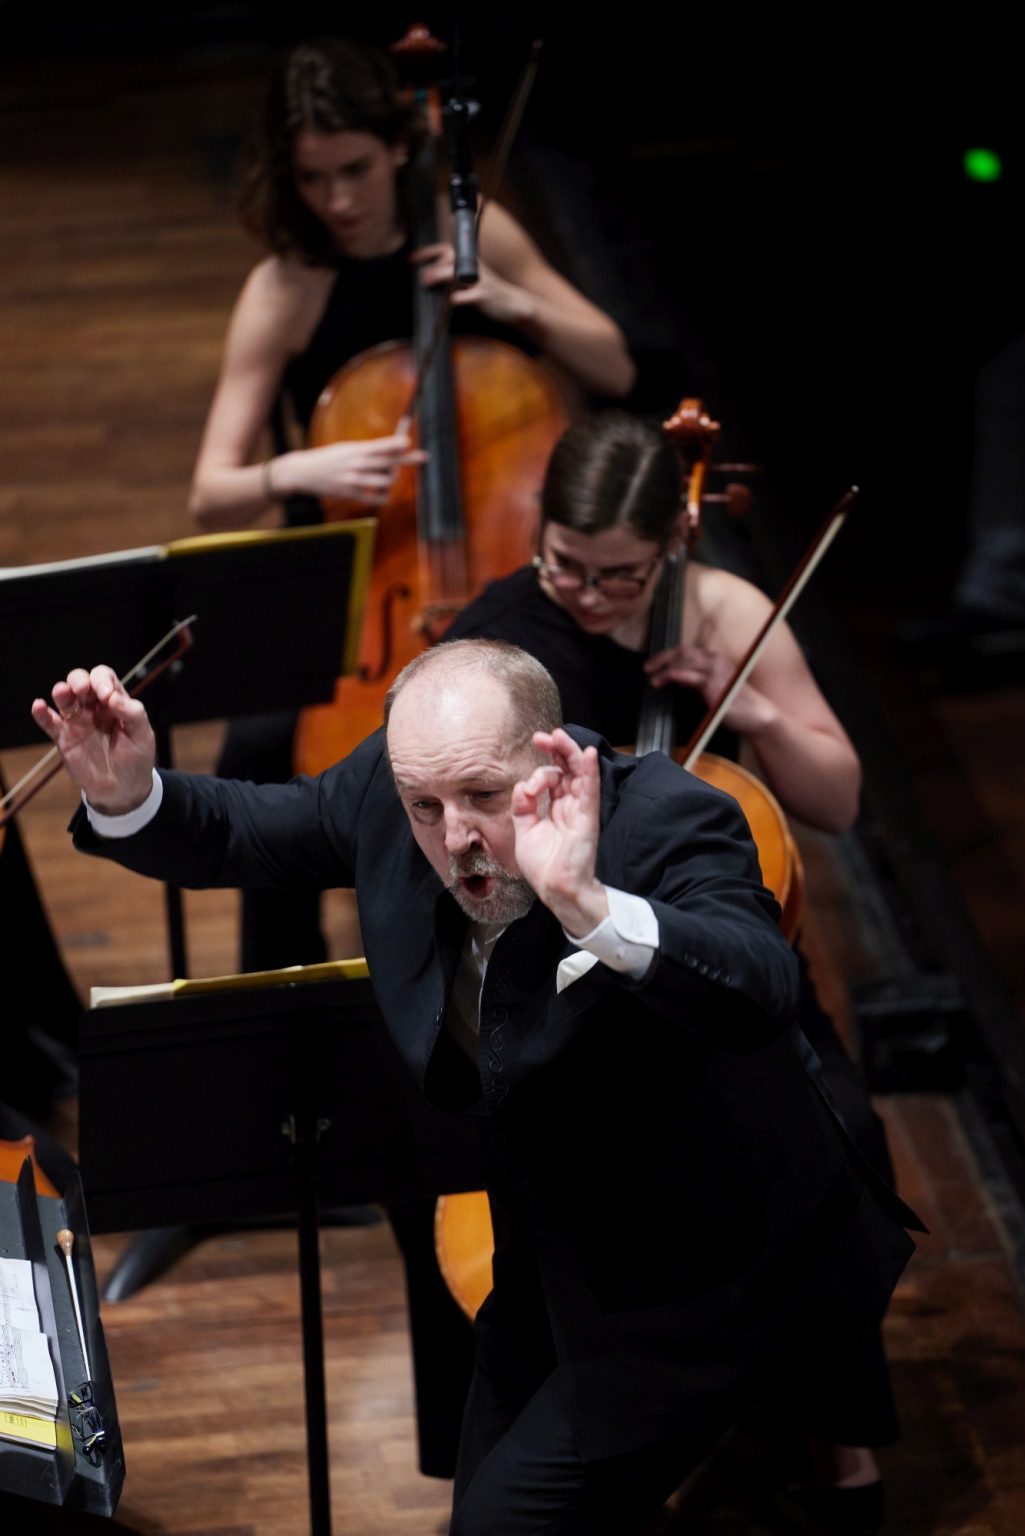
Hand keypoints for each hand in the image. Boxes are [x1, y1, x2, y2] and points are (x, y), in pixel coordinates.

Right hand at [31, 666, 156, 814]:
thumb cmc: (136, 759)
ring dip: (61, 691)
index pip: (104, 678)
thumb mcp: (142, 735)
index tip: (107, 696)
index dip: (102, 680)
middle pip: (80, 681)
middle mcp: (93, 707)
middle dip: (79, 679)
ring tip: (63, 693)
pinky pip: (49, 722)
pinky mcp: (63, 738)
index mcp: (114, 702)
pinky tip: (39, 706)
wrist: (122, 790)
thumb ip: (132, 713)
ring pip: (63, 698)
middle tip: (82, 689)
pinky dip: (41, 713)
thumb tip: (111, 697)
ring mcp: (77, 721)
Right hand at [285, 434, 425, 504]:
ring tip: (390, 477)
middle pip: (388, 462)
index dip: (396, 445)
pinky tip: (385, 493)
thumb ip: (367, 451)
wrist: (303, 471)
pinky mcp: (350, 493)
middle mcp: (357, 464)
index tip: (409, 443)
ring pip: (384, 481)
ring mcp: (354, 480)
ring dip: (392, 479)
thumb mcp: (346, 449)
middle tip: (424, 457)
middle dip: (408, 459)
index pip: (381, 446)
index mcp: (356, 450)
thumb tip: (390, 450)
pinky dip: (383, 496)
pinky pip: (375, 498)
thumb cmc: (328, 458)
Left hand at [412, 243, 533, 328]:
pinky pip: (467, 296)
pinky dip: (457, 298)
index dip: (427, 253)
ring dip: (438, 277)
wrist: (513, 304)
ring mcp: (478, 281)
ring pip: (454, 274)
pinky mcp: (483, 296)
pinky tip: (450, 302)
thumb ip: (454, 277)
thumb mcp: (472, 280)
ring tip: (427, 284)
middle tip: (422, 279)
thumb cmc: (489, 293)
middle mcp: (472, 267)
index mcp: (469, 262)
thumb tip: (431, 279)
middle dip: (431, 268)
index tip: (411, 259)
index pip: (445, 250)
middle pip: (447, 260)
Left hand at [511, 728, 608, 935]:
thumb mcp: (524, 831)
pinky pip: (590, 790)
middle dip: (556, 749)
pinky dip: (590, 771)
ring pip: (579, 773)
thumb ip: (523, 807)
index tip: (529, 770)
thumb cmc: (544, 866)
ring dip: (570, 752)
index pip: (553, 777)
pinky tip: (588, 755)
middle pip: (568, 769)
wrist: (556, 889)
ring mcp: (580, 810)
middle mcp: (570, 805)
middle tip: (543, 737)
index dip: (541, 766)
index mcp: (556, 808)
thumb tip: (522, 785)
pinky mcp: (587, 818)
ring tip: (559, 737)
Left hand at [644, 644, 776, 736]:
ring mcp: (714, 670)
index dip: (669, 655)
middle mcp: (716, 660)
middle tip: (648, 667)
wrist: (757, 716)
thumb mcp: (713, 691)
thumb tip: (676, 681)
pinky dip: (670, 676)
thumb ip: (696, 684)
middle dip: (662, 658)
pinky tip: (660, 681)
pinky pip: (685, 674)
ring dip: (664, 667)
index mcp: (717, 661)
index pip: (688, 651)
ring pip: (682, 660)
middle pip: (683, 651)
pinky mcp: (712, 682)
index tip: (655, 664)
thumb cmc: (737, 707)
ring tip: (652, 677)